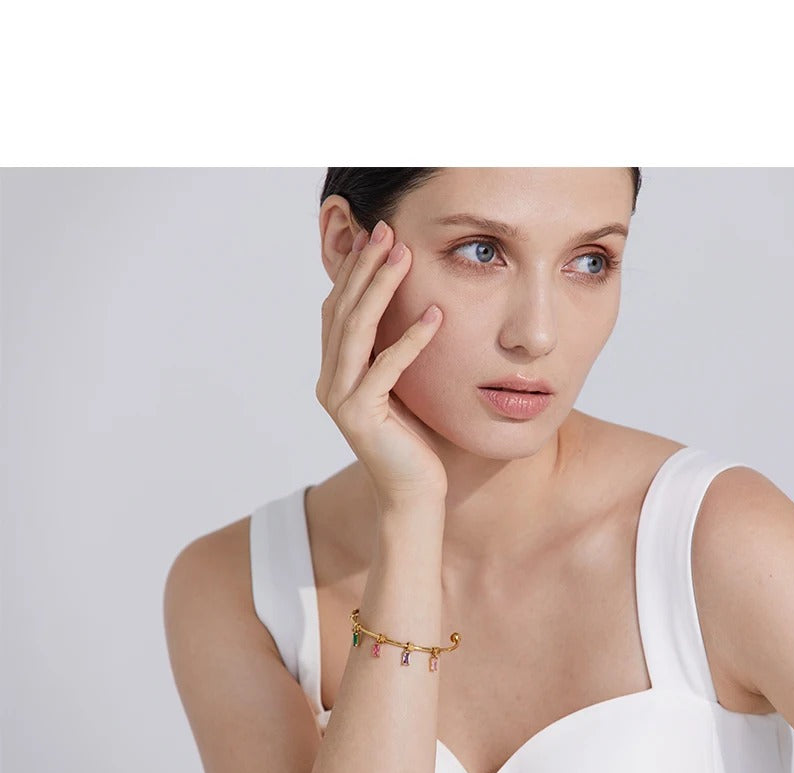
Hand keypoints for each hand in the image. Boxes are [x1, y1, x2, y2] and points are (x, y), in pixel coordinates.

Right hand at [316, 221, 447, 508]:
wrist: (414, 494)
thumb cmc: (415, 441)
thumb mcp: (403, 386)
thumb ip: (394, 353)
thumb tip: (411, 309)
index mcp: (336, 372)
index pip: (339, 309)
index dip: (354, 271)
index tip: (376, 235)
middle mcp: (330, 381)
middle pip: (343, 311)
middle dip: (364, 267)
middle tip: (386, 230)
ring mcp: (341, 399)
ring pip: (357, 331)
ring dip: (381, 289)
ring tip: (404, 255)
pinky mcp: (361, 417)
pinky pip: (386, 368)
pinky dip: (411, 340)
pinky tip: (435, 315)